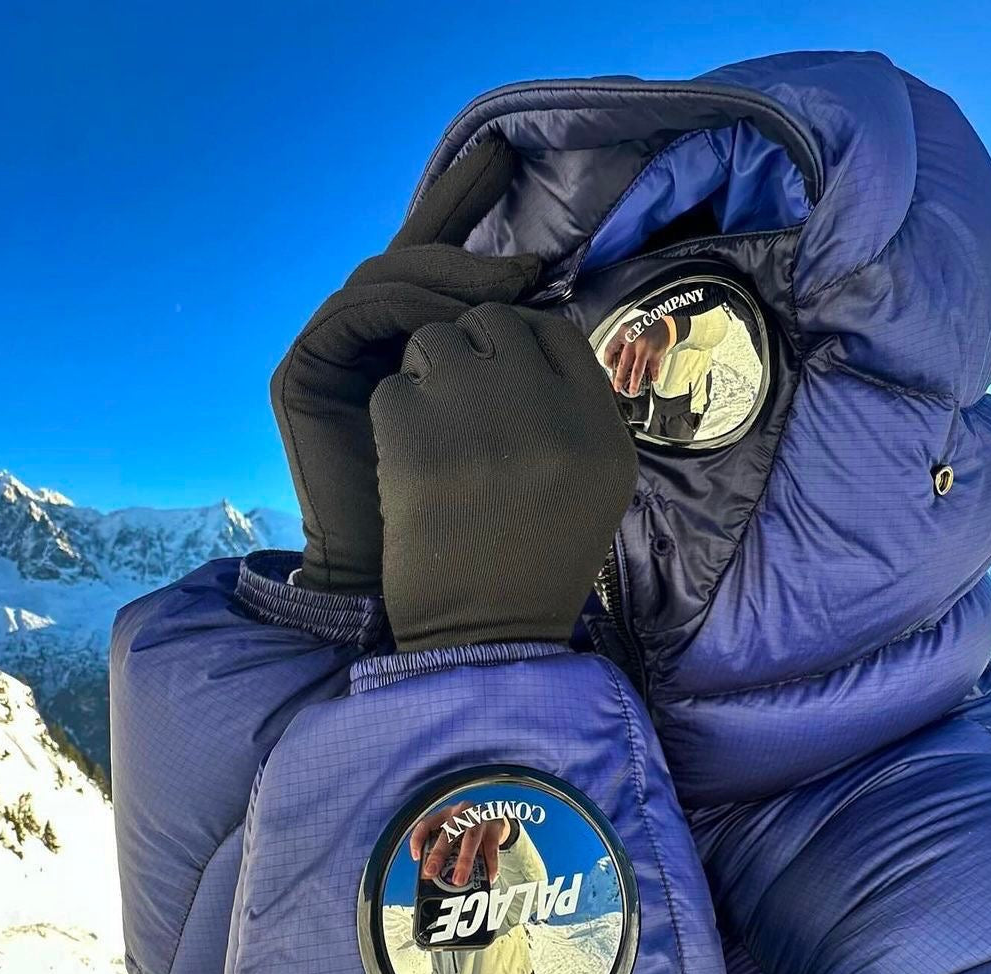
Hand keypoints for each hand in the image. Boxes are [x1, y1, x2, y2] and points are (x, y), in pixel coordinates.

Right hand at [271, 137, 539, 594]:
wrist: (424, 590)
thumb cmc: (481, 520)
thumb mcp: (517, 429)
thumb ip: (520, 367)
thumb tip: (552, 299)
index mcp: (416, 349)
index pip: (441, 269)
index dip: (468, 211)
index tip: (514, 171)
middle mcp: (371, 342)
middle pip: (410, 255)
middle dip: (465, 223)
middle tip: (522, 227)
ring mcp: (334, 354)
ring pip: (387, 275)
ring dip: (451, 273)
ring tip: (511, 283)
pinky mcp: (305, 374)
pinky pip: (356, 312)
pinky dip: (408, 306)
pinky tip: (458, 321)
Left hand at [371, 302, 637, 651]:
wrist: (485, 635)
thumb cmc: (538, 564)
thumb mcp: (594, 488)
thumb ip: (576, 414)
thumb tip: (530, 348)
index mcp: (598, 427)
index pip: (558, 333)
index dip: (521, 339)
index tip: (500, 368)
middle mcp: (546, 411)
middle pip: (494, 323)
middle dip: (469, 348)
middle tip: (456, 396)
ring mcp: (478, 417)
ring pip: (434, 339)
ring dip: (424, 372)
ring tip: (428, 426)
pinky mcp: (416, 437)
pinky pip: (391, 385)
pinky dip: (393, 417)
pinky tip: (406, 460)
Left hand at [409, 801, 510, 885]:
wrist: (496, 815)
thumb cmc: (469, 828)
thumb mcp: (455, 830)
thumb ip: (446, 846)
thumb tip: (437, 876)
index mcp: (445, 814)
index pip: (427, 823)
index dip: (418, 839)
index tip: (416, 858)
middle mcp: (461, 813)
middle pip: (448, 833)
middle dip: (438, 854)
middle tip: (431, 872)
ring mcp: (479, 818)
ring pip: (470, 840)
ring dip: (464, 861)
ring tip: (459, 880)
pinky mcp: (495, 827)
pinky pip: (491, 848)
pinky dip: (489, 865)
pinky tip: (488, 878)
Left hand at [602, 317, 672, 395]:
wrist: (664, 323)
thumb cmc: (646, 327)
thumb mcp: (630, 328)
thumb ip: (621, 342)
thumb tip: (614, 360)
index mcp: (624, 332)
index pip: (610, 348)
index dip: (607, 360)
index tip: (609, 367)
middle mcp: (634, 340)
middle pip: (623, 363)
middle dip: (619, 378)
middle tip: (617, 387)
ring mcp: (646, 348)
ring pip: (637, 370)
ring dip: (634, 383)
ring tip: (632, 391)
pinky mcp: (656, 353)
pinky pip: (653, 369)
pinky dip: (652, 376)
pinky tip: (651, 380)